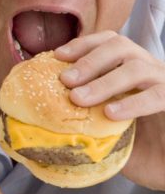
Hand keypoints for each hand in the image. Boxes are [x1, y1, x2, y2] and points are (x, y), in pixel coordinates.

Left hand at [55, 32, 164, 189]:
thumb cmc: (140, 151)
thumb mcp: (106, 131)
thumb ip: (83, 120)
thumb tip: (40, 122)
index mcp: (132, 70)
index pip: (109, 42)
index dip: (83, 45)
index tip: (57, 56)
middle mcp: (151, 71)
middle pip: (121, 46)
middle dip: (89, 60)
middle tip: (65, 80)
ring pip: (137, 67)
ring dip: (104, 81)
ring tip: (79, 98)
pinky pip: (159, 95)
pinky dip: (133, 102)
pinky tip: (111, 112)